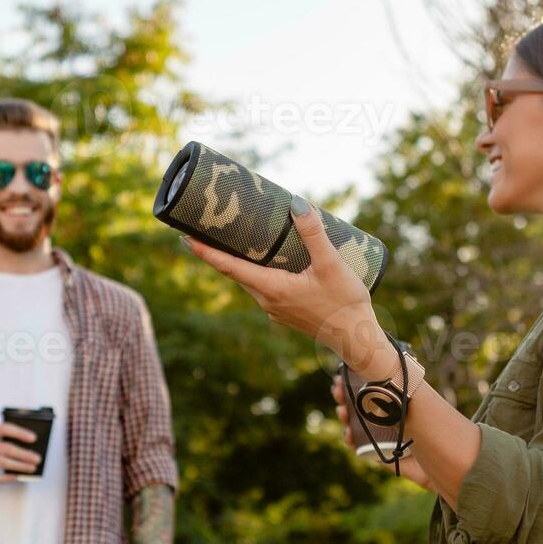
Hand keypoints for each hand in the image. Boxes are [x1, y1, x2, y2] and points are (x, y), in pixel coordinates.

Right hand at [0, 423, 40, 483]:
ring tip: (32, 468)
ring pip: (3, 463)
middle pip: (6, 448)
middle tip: (37, 458)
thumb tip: (24, 449)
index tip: (34, 438)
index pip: (4, 429)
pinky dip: (7, 477)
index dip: (20, 433)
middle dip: (24, 454)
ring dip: (20, 466)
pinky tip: (17, 477)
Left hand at [181, 201, 395, 378]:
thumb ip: (314, 234)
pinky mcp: (285, 311)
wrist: (357, 340)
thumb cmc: (345, 304)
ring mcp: (275, 309)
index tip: (185, 238)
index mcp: (272, 288)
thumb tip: (297, 203)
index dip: (206, 252)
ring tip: (232, 239)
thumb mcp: (332, 265)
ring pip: (249, 280)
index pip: (229, 267)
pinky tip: (266, 260)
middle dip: (218, 252)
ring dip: (238, 262)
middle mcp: (267, 300)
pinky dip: (257, 271)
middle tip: (205, 228)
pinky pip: (263, 287)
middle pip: (235, 272)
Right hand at [331, 376, 436, 491]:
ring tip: (342, 412)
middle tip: (335, 391)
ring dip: (345, 417)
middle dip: (344, 397)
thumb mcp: (420, 400)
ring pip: (355, 424)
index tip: (340, 376)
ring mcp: (381, 436)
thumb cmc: (436, 428)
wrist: (445, 462)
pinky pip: (360, 447)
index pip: (368, 389)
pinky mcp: (381, 455)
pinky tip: (348, 435)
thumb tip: (393, 357)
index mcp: (394, 402)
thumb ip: (406, 383)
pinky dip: (351, 440)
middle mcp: (386, 417)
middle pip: (358, 405)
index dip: (351, 383)